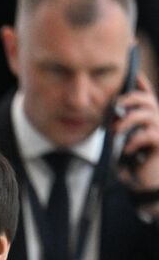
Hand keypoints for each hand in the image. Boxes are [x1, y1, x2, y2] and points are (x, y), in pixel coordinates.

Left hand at [114, 72, 158, 200]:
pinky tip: (128, 149)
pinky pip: (149, 135)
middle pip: (148, 100)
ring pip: (148, 115)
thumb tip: (111, 115)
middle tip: (115, 106)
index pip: (147, 96)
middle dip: (130, 99)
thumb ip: (122, 127)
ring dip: (128, 120)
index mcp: (149, 119)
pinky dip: (135, 140)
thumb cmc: (135, 163)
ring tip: (115, 131)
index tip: (131, 74)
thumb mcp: (125, 142)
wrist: (145, 185)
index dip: (141, 84)